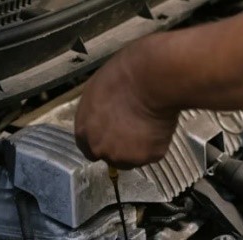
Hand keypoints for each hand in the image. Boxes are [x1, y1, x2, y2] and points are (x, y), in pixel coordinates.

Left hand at [74, 45, 178, 168]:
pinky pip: (152, 154)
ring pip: (132, 159)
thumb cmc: (120, 78)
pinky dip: (156, 144)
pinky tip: (158, 126)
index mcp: (84, 133)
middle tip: (133, 129)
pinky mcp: (149, 157)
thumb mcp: (94, 94)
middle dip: (120, 147)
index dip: (102, 142)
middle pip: (111, 158)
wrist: (149, 81)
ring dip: (138, 148)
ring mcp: (126, 157)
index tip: (113, 135)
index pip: (89, 150)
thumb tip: (102, 121)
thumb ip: (94, 116)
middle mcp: (102, 150)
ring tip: (147, 126)